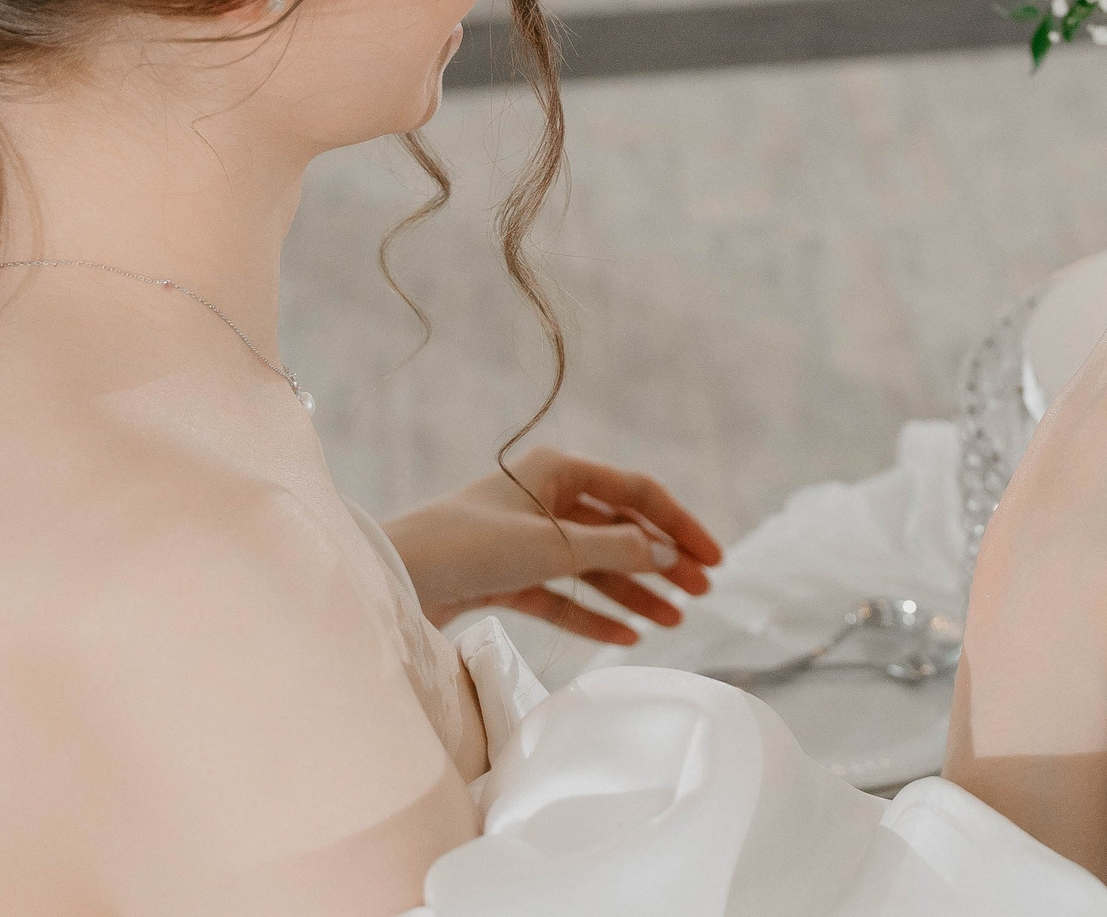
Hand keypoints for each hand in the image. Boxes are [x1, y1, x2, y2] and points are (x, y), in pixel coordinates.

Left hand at [381, 446, 725, 643]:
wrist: (393, 578)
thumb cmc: (469, 546)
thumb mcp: (553, 546)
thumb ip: (617, 550)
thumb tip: (667, 554)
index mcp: (558, 469)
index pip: (638, 492)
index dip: (679, 525)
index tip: (713, 560)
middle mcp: (545, 497)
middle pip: (620, 529)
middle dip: (661, 562)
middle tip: (700, 594)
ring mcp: (525, 538)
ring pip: (595, 566)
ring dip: (634, 593)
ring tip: (673, 622)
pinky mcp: (506, 576)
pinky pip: (562, 595)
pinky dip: (593, 615)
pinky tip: (627, 637)